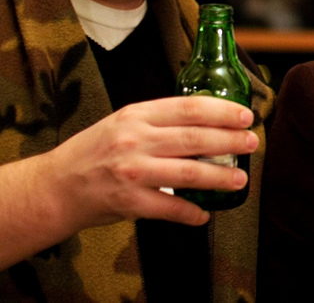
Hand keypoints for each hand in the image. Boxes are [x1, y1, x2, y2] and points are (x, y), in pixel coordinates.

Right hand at [0, 96, 256, 267]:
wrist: (54, 186)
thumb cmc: (94, 152)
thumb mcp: (124, 122)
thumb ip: (160, 120)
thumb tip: (208, 120)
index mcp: (136, 115)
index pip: (189, 108)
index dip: (222, 111)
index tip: (245, 115)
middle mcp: (134, 140)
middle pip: (194, 138)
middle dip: (230, 140)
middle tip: (251, 143)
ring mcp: (131, 171)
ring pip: (187, 172)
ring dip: (219, 176)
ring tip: (240, 178)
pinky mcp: (128, 202)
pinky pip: (169, 207)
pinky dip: (191, 212)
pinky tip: (205, 214)